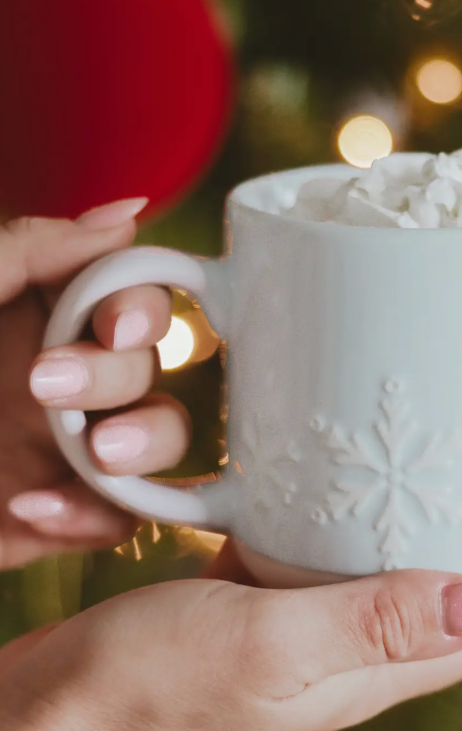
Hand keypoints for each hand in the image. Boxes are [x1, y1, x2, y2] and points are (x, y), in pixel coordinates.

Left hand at [0, 198, 190, 567]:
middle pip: (149, 367)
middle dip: (116, 377)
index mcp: (39, 321)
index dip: (144, 306)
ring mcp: (69, 448)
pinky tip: (32, 505)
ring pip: (164, 436)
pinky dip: (96, 514)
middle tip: (45, 387)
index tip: (115, 327)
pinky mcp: (62, 513)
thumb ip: (27, 251)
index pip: (131, 298)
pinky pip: (122, 515)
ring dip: (147, 442)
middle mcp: (67, 379)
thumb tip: (126, 215)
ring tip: (99, 454)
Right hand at [0, 560, 461, 730]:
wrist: (67, 705)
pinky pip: (343, 555)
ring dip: (445, 536)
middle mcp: (354, 646)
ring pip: (403, 573)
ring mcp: (312, 620)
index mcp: (372, 666)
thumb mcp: (271, 647)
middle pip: (459, 601)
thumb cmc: (154, 683)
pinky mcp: (270, 593)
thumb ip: (377, 623)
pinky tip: (367, 490)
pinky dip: (372, 524)